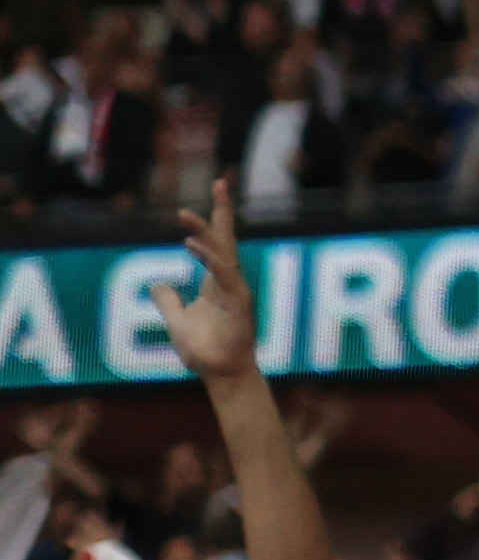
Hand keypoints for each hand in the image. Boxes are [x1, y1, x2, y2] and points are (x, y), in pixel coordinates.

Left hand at [166, 185, 259, 382]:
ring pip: (222, 254)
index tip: (217, 189)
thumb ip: (168, 302)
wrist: (221, 376)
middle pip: (226, 240)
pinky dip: (209, 259)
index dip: (215, 219)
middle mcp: (229, 283)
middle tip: (219, 182)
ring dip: (204, 232)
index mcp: (217, 283)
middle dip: (223, 212)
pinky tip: (192, 244)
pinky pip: (224, 276)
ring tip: (184, 214)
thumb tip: (157, 285)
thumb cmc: (205, 352)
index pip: (217, 244)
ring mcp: (236, 293)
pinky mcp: (239, 306)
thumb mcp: (177, 321)